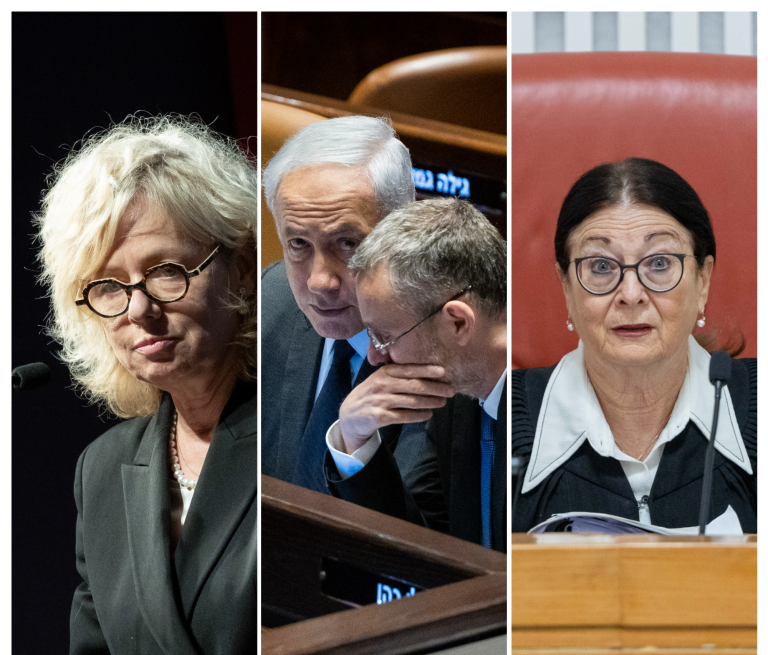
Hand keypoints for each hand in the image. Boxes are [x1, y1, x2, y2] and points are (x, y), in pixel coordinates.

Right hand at [338, 364, 453, 453]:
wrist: (349, 415)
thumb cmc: (371, 393)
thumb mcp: (380, 379)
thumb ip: (398, 374)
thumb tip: (427, 372)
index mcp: (384, 372)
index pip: (409, 369)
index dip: (427, 370)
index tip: (443, 371)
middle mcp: (382, 385)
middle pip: (414, 385)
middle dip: (435, 388)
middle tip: (450, 390)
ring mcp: (381, 401)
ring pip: (412, 401)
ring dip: (430, 402)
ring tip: (442, 402)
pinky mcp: (380, 416)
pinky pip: (404, 416)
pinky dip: (419, 416)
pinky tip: (428, 414)